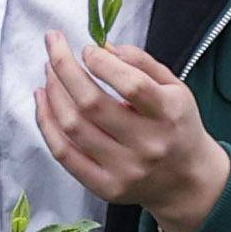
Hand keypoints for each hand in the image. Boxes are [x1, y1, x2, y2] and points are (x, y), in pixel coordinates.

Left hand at [36, 36, 230, 231]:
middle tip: (53, 44)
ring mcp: (125, 169)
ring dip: (53, 93)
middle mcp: (147, 144)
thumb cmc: (177, 125)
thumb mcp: (174, 88)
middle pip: (92, 104)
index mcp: (168, 114)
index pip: (131, 85)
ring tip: (49, 71)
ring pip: (73, 126)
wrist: (188, 180)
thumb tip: (103, 48)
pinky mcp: (105, 186)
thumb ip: (142, 63)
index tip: (87, 49)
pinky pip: (64, 154)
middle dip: (64, 67)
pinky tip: (43, 99)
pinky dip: (47, 123)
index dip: (102, 63)